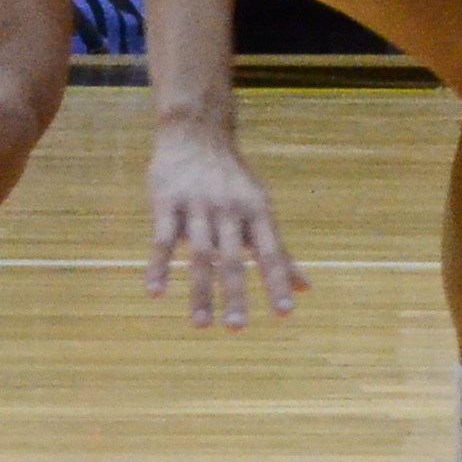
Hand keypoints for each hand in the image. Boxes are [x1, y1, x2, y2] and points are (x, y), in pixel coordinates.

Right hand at [144, 125, 306, 329]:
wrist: (195, 132)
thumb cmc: (233, 181)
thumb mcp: (261, 210)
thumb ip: (280, 253)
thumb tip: (305, 289)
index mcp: (257, 212)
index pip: (272, 253)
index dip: (278, 283)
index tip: (284, 314)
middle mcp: (230, 210)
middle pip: (234, 258)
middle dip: (236, 294)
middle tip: (237, 329)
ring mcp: (198, 206)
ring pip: (200, 254)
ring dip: (200, 291)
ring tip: (201, 325)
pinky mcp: (167, 203)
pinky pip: (163, 240)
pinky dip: (159, 267)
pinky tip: (156, 293)